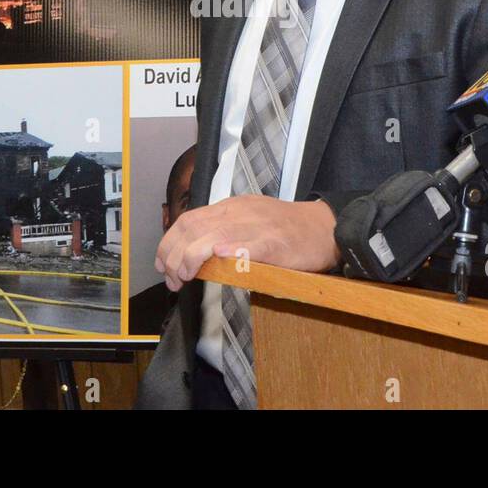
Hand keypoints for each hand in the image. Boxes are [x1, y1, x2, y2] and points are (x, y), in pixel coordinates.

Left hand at [154, 194, 339, 290]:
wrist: (325, 227)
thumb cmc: (288, 229)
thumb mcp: (249, 219)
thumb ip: (223, 231)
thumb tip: (195, 251)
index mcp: (231, 207)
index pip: (188, 220)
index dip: (168, 242)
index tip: (161, 263)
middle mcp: (239, 212)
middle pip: (193, 229)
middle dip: (173, 256)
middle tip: (172, 279)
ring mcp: (257, 226)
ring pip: (213, 237)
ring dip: (191, 259)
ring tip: (185, 277)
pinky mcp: (275, 243)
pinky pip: (249, 246)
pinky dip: (232, 252)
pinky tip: (220, 260)